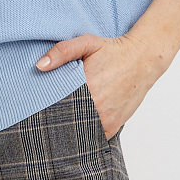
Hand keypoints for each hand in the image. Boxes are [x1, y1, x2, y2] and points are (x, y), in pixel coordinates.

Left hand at [35, 31, 165, 139]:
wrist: (143, 59)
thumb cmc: (113, 50)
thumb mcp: (87, 43)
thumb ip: (62, 51)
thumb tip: (39, 66)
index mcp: (85, 86)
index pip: (55, 104)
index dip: (45, 106)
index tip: (37, 106)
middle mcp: (96, 106)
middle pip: (66, 120)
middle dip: (56, 118)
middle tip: (45, 116)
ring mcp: (106, 119)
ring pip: (79, 131)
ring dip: (70, 128)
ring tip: (61, 121)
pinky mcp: (114, 126)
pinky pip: (94, 137)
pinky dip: (86, 134)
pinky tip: (78, 126)